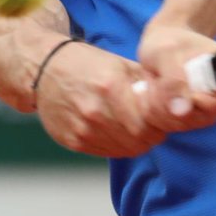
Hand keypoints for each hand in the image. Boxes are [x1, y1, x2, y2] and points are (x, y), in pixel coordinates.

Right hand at [34, 41, 167, 157]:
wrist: (43, 69)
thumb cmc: (84, 63)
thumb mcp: (118, 62)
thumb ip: (145, 81)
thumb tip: (172, 97)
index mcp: (111, 88)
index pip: (148, 124)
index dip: (160, 124)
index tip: (161, 118)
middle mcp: (96, 112)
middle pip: (138, 140)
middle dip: (150, 134)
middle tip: (151, 125)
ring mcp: (83, 129)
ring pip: (124, 150)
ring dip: (135, 141)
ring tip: (133, 127)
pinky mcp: (73, 141)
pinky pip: (106, 152)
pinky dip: (116, 145)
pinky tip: (115, 130)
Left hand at [137, 23, 215, 132]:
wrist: (157, 45)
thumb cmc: (166, 43)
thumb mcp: (166, 53)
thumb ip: (175, 77)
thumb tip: (183, 109)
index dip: (214, 103)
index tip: (191, 95)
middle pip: (205, 117)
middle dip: (175, 102)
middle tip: (158, 79)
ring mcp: (202, 109)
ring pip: (183, 124)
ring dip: (160, 105)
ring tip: (154, 82)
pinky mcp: (184, 119)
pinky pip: (168, 126)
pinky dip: (154, 112)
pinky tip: (151, 93)